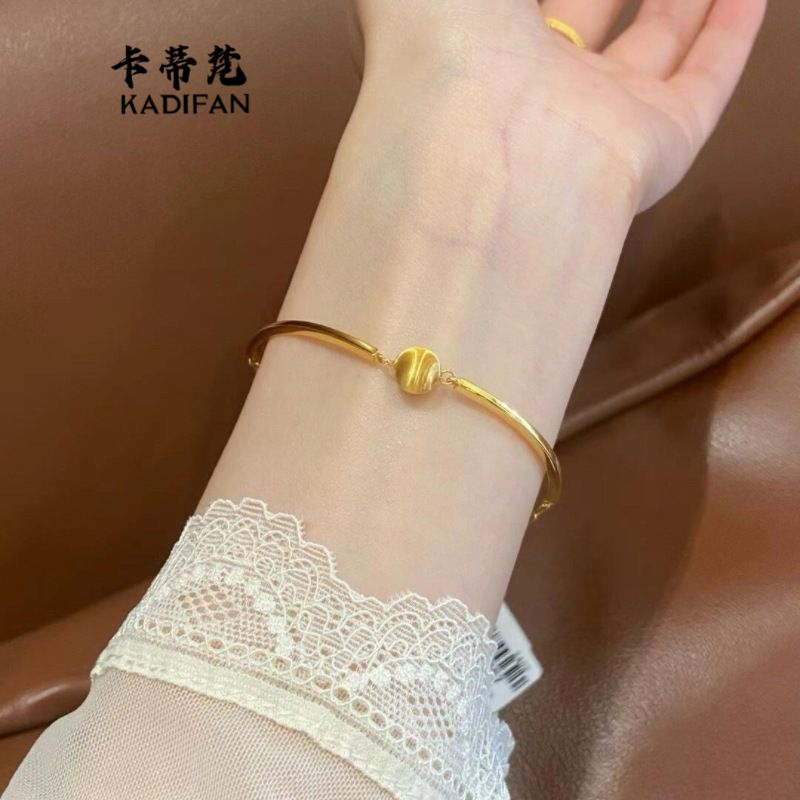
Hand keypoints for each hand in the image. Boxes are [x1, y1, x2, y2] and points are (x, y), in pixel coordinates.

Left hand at [355, 0, 765, 211]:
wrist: (470, 137)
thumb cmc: (437, 42)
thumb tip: (463, 2)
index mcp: (486, 47)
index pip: (529, 10)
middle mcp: (542, 86)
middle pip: (593, 20)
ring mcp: (601, 118)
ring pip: (656, 48)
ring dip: (683, 4)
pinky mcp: (656, 145)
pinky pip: (706, 82)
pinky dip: (732, 36)